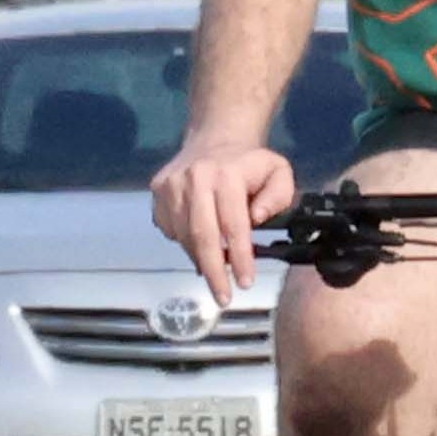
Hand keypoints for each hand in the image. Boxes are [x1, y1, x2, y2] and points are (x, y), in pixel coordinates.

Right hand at [151, 135, 297, 305]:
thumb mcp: (278, 172)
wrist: (215, 138)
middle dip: (214, 272)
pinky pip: (170, 228)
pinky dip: (184, 243)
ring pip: (183, 236)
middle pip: (202, 236)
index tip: (245, 283)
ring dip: (200, 259)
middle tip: (223, 297)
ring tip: (215, 272)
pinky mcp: (158, 191)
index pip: (234, 225)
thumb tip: (254, 220)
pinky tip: (200, 243)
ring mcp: (171, 185)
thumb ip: (277, 196)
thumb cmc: (251, 163)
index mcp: (227, 175)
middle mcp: (194, 179)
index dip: (240, 258)